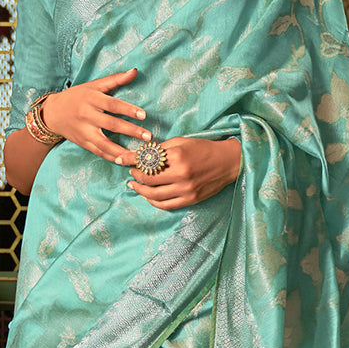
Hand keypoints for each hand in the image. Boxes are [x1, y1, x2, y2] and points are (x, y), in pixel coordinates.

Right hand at [42, 69, 151, 163]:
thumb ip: (115, 79)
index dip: (128, 109)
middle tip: (148, 136)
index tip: (143, 115)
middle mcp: (87, 116)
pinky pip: (98, 152)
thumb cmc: (77, 96)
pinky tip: (124, 160)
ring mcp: (84, 131)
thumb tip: (135, 71)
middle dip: (131, 131)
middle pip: (111, 125)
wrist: (53, 113)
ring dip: (122, 151)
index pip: (112, 105)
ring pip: (105, 144)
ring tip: (138, 155)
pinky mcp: (82, 143)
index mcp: (91, 99)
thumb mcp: (93, 85)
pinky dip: (111, 157)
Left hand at [115, 136, 240, 210]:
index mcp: (178, 156)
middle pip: (147, 179)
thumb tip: (140, 154)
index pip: (147, 161)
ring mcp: (186, 189)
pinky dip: (153, 201)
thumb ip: (161, 149)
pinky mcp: (190, 199)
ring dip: (141, 191)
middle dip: (135, 175)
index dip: (130, 160)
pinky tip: (148, 196)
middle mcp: (181, 174)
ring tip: (135, 185)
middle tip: (131, 171)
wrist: (228, 162)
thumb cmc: (204, 148)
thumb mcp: (182, 142)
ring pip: (154, 195)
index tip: (120, 160)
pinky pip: (166, 205)